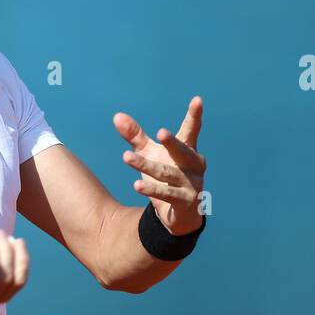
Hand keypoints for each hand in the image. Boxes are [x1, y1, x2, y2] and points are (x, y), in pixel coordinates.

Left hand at [114, 96, 206, 235]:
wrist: (180, 214)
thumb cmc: (165, 175)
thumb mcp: (150, 154)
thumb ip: (135, 136)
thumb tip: (116, 116)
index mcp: (188, 150)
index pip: (191, 130)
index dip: (195, 115)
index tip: (197, 99)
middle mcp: (193, 165)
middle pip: (182, 152)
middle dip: (172, 143)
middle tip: (162, 132)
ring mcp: (191, 184)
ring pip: (165, 173)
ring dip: (145, 166)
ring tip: (126, 157)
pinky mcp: (184, 202)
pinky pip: (165, 194)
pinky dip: (150, 189)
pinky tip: (136, 185)